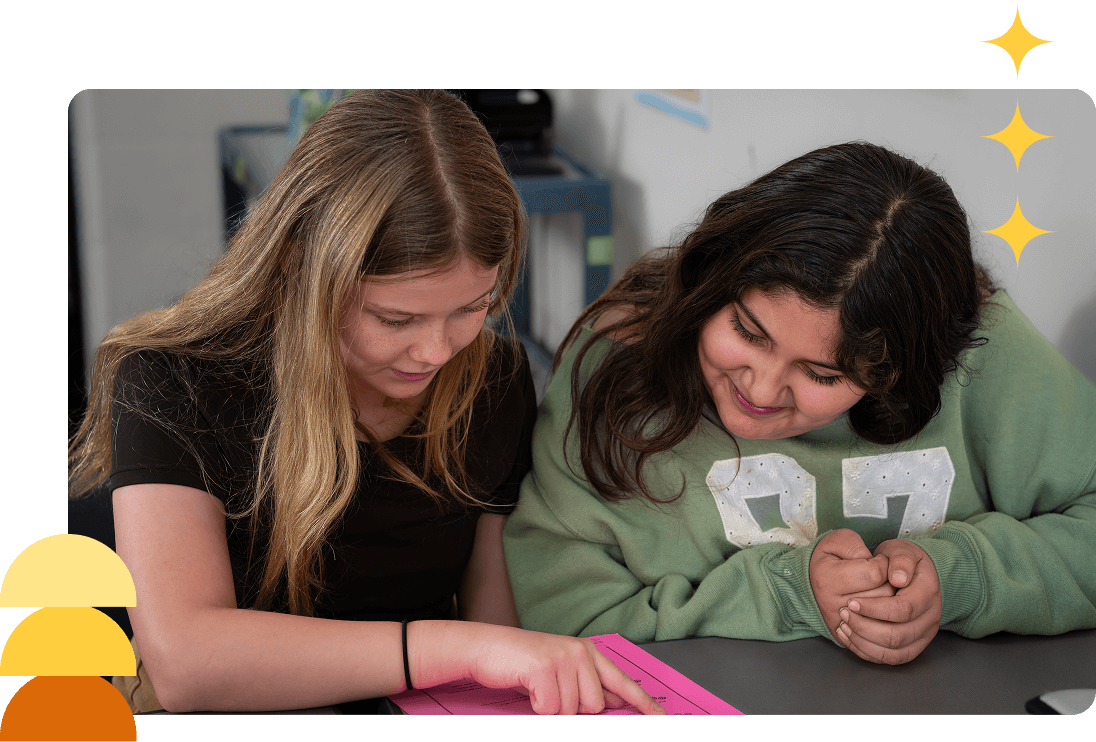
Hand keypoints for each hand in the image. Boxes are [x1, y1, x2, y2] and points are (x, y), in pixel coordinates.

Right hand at [467, 624, 666, 714]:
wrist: (488, 647)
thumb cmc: (523, 663)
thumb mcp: (562, 672)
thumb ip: (589, 685)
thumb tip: (614, 702)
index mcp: (588, 653)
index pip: (623, 682)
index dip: (644, 703)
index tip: (661, 717)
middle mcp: (580, 652)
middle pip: (594, 706)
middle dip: (572, 709)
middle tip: (550, 692)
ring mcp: (563, 659)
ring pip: (571, 711)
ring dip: (552, 708)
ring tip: (537, 688)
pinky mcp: (545, 668)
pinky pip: (550, 710)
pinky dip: (537, 707)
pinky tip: (529, 689)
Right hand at [809, 529, 894, 645]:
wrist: (811, 580)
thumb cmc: (830, 558)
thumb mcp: (838, 540)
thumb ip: (857, 547)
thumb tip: (874, 566)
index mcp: (828, 578)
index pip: (875, 574)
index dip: (883, 563)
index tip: (877, 560)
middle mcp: (831, 604)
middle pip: (883, 596)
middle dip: (888, 582)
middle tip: (879, 575)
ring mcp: (838, 623)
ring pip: (883, 615)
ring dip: (887, 600)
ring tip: (876, 589)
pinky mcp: (844, 637)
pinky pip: (876, 633)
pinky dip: (881, 619)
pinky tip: (875, 607)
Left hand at [835, 539, 941, 664]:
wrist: (911, 573)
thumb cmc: (901, 560)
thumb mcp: (901, 550)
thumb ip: (901, 560)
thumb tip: (898, 578)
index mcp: (929, 592)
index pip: (903, 609)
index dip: (874, 608)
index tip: (851, 601)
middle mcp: (931, 617)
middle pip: (898, 635)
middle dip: (865, 627)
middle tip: (843, 614)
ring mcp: (924, 634)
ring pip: (895, 652)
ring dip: (865, 641)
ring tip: (844, 626)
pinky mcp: (914, 645)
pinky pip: (893, 658)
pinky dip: (869, 652)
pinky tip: (850, 638)